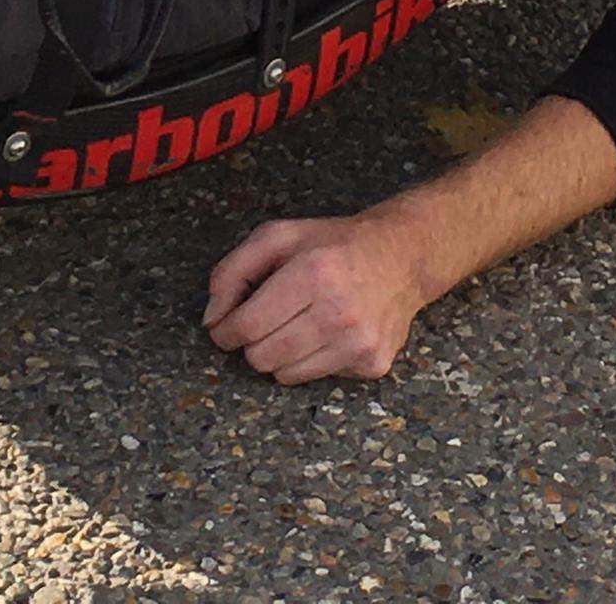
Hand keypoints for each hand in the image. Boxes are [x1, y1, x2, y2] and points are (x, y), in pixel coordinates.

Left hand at [203, 212, 426, 384]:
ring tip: (299, 323)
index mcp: (313, 273)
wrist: (403, 256)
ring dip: (281, 354)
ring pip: (285, 375)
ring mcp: (359, 342)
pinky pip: (317, 379)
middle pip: (261, 357)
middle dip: (253, 342)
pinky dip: (312, 361)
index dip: (225, 330)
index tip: (225, 326)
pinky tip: (329, 332)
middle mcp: (339, 311)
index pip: (247, 325)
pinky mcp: (373, 363)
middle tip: (267, 320)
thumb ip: (234, 270)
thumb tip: (212, 319)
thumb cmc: (335, 244)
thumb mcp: (280, 236)